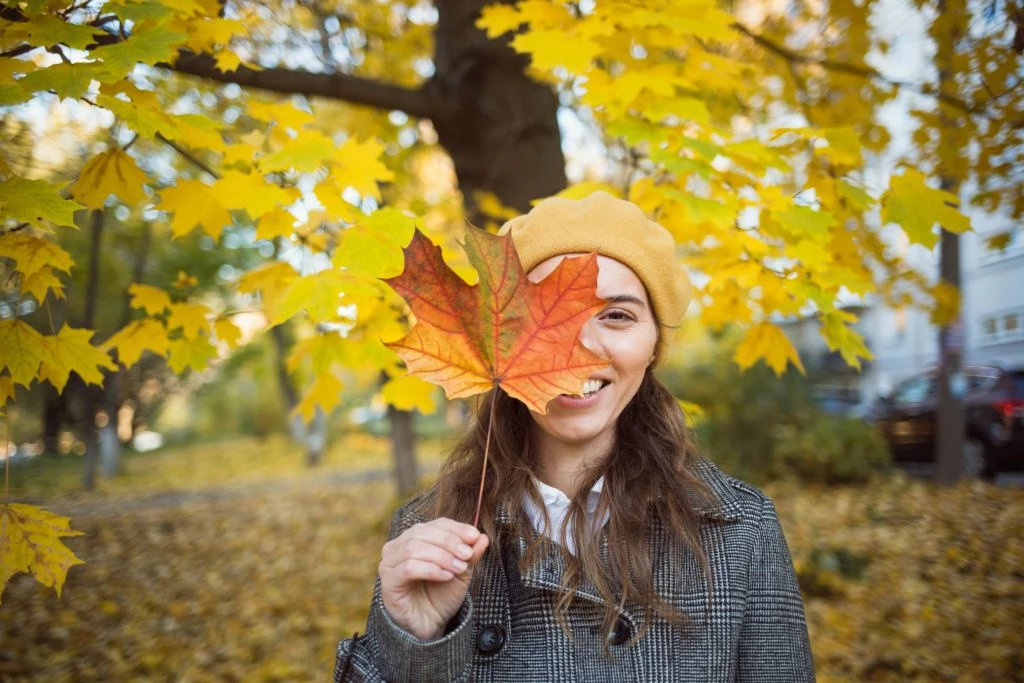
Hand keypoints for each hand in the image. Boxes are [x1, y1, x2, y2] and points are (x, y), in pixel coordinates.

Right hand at [379, 518, 488, 640]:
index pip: (435, 524)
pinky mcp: (388, 581)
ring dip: (441, 556)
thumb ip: (470, 554)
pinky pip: (408, 568)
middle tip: (467, 555)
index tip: (475, 536)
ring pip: (413, 548)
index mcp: (416, 538)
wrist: (430, 625)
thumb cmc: (442, 595)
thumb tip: (482, 537)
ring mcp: (390, 563)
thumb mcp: (461, 572)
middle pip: (422, 532)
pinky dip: (431, 569)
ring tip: (458, 568)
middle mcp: (398, 546)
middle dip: (449, 542)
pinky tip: (446, 576)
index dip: (456, 528)